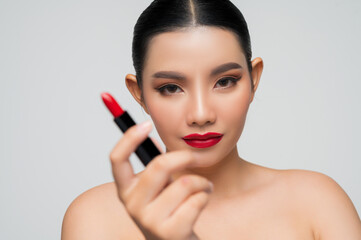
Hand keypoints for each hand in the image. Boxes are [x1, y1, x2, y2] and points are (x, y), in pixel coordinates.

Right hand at [109, 121, 212, 239]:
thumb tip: (153, 136)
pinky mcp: (171, 233)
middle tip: (195, 157)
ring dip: (202, 181)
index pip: (117, 160)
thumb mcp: (157, 186)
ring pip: (185, 183)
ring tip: (204, 185)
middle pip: (159, 165)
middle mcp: (132, 205)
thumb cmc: (169, 209)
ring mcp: (150, 220)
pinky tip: (203, 198)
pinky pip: (197, 200)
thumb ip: (155, 164)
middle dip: (185, 156)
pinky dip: (206, 194)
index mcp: (126, 189)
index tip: (146, 124)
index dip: (129, 138)